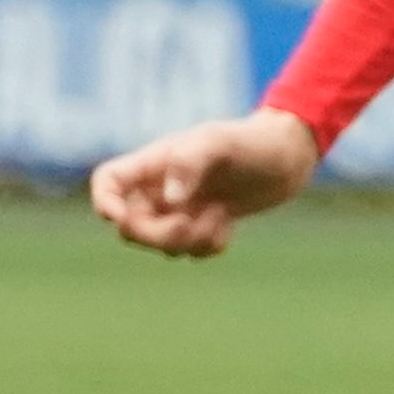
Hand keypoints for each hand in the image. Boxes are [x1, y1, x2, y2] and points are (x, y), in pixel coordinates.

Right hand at [89, 107, 322, 255]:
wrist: (289, 155)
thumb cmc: (251, 141)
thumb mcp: (219, 142)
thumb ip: (190, 163)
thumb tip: (170, 200)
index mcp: (154, 164)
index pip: (108, 182)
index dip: (104, 202)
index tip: (119, 218)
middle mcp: (161, 188)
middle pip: (130, 227)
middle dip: (156, 235)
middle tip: (186, 225)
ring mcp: (182, 210)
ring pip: (162, 245)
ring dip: (189, 241)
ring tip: (219, 216)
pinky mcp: (203, 226)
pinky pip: (192, 252)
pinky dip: (208, 246)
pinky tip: (228, 223)